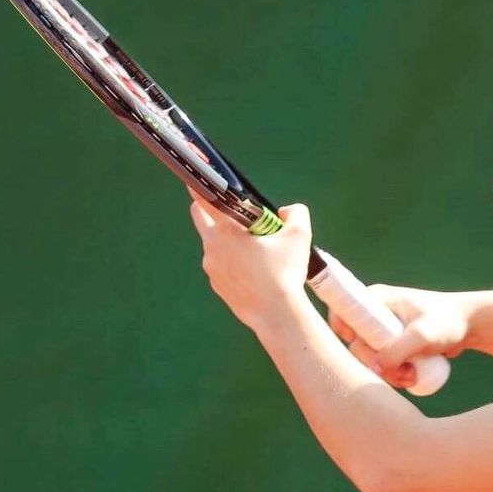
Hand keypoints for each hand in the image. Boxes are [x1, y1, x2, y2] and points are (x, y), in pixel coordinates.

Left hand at [188, 189, 311, 331]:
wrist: (276, 314)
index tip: (194, 177)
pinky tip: (255, 274)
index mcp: (226, 229)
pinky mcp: (217, 286)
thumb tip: (288, 211)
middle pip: (201, 219)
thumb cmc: (285, 272)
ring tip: (258, 254)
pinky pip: (222, 268)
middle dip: (211, 212)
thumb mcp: (298, 236)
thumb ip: (295, 213)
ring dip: (229, 243)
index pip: (204, 198)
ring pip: (215, 246)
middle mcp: (212, 247)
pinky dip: (234, 266)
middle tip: (235, 218)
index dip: (199, 184)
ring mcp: (212, 268)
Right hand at [329, 285, 471, 388]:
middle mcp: (375, 313)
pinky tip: (410, 378)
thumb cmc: (447, 321)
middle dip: (375, 363)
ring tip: (410, 377)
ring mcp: (383, 331)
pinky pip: (383, 364)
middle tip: (400, 373)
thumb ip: (397, 350)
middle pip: (356, 344)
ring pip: (370, 359)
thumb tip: (373, 368)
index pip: (343, 311)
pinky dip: (394, 374)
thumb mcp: (422, 335)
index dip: (343, 331)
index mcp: (376, 298)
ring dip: (387, 373)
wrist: (471, 326)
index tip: (363, 350)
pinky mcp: (392, 346)